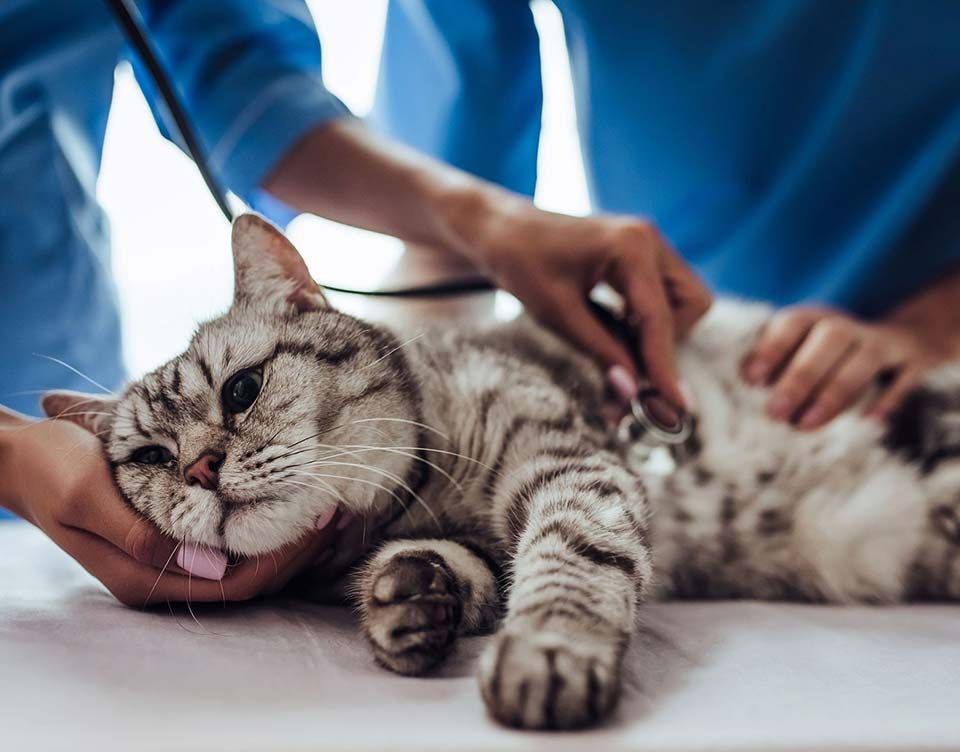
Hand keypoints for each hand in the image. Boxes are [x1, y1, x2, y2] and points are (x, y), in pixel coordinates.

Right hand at [0, 409, 336, 606]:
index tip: (322, 516)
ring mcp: (173, 557)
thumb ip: (146, 536)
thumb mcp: (92, 496)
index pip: (237, 583)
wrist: (22, 457)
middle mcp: (166, 575)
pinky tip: (291, 497)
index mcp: (146, 576)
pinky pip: (235, 542)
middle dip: (300, 549)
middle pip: (252, 579)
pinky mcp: (176, 534)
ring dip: (291, 537)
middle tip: (342, 509)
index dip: (285, 557)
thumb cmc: (54, 468)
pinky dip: (267, 523)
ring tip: (331, 504)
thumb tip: (215, 565)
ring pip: (248, 563)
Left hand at [456, 199, 711, 408]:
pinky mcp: (641, 255)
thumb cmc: (522, 264)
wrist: (503, 231)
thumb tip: (632, 393)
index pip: (660, 319)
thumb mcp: (557, 313)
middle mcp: (649, 239)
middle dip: (669, 340)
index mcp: (631, 246)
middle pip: (693, 304)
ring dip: (661, 331)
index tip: (676, 406)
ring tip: (619, 347)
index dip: (665, 367)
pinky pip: (665, 294)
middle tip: (631, 362)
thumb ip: (600, 351)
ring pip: (685, 300)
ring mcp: (648, 244)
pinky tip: (617, 332)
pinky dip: (649, 320)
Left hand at [742, 307, 943, 428]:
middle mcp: (847, 326)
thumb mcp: (799, 350)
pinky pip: (904, 377)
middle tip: (776, 412)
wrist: (897, 341)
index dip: (772, 348)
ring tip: (807, 424)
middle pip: (829, 339)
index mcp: (814, 318)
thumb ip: (773, 364)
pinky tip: (869, 420)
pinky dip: (888, 398)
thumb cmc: (826, 355)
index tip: (751, 380)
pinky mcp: (911, 361)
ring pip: (864, 359)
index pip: (793, 323)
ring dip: (836, 392)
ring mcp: (882, 342)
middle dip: (801, 376)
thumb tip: (745, 382)